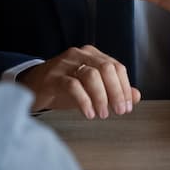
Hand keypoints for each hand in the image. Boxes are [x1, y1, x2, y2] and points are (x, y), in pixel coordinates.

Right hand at [17, 45, 140, 118]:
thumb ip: (114, 90)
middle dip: (116, 92)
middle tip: (119, 111)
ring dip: (101, 97)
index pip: (116, 67)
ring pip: (91, 75)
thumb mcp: (91, 89)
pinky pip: (73, 86)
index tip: (127, 106)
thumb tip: (136, 95)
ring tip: (102, 114)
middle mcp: (79, 54)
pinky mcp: (53, 76)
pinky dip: (84, 101)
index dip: (124, 87)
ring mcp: (65, 63)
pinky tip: (88, 113)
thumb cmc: (64, 87)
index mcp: (92, 55)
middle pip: (106, 68)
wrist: (32, 86)